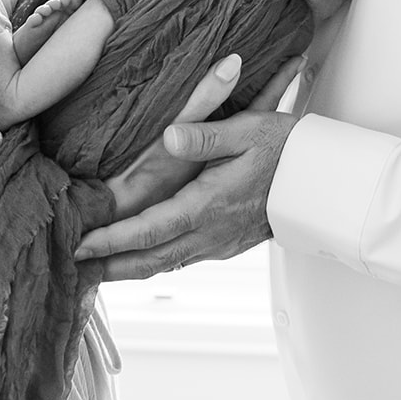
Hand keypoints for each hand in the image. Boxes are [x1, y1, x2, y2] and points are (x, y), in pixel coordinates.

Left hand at [75, 57, 304, 279]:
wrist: (323, 181)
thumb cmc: (285, 150)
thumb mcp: (247, 130)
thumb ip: (205, 134)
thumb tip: (169, 138)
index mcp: (207, 205)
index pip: (148, 230)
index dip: (111, 240)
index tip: (81, 245)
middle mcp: (210, 232)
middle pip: (150, 260)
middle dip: (111, 266)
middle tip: (77, 269)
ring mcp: (220, 243)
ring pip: (167, 264)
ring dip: (131, 269)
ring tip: (101, 269)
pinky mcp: (229, 244)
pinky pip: (184, 259)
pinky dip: (157, 263)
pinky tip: (147, 258)